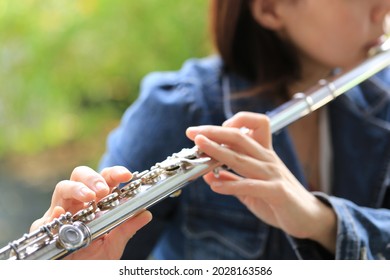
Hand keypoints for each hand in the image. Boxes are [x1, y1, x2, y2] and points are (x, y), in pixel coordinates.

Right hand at [30, 166, 151, 259]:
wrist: (75, 277)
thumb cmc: (93, 260)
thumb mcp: (113, 245)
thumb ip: (127, 229)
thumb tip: (146, 214)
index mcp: (95, 203)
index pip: (104, 179)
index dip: (114, 173)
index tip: (127, 175)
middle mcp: (77, 203)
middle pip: (81, 175)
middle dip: (93, 178)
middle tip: (104, 190)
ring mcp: (60, 213)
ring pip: (63, 188)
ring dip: (77, 189)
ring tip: (90, 197)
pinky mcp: (46, 229)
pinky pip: (45, 218)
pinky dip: (54, 213)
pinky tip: (61, 213)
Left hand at [186, 112, 335, 252]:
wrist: (308, 218)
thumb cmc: (279, 200)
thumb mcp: (251, 188)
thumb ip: (232, 180)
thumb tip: (208, 175)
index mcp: (263, 154)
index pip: (251, 127)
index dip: (233, 122)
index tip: (212, 131)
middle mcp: (267, 159)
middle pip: (240, 137)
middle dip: (214, 132)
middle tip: (193, 131)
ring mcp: (273, 174)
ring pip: (242, 157)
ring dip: (218, 150)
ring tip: (200, 145)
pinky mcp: (277, 192)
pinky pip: (251, 185)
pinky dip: (231, 185)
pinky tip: (215, 186)